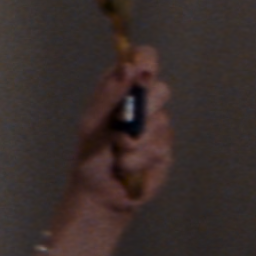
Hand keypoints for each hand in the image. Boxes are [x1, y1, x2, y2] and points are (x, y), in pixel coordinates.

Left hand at [73, 46, 172, 213]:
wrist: (99, 195)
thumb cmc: (90, 157)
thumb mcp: (92, 124)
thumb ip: (109, 96)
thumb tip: (129, 67)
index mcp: (121, 90)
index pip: (143, 60)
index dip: (146, 62)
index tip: (143, 74)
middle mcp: (142, 105)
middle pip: (161, 90)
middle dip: (144, 109)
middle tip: (122, 127)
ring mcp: (156, 128)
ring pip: (161, 122)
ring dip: (134, 143)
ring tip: (117, 154)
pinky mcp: (165, 151)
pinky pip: (160, 149)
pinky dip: (138, 160)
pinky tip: (126, 168)